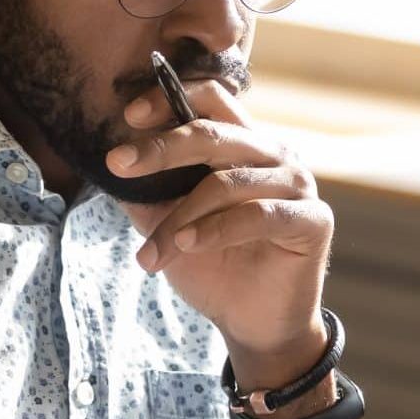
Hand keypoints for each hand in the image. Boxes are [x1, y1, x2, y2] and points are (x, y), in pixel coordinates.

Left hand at [106, 78, 331, 379]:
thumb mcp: (165, 222)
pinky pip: (257, 215)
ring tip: (150, 253)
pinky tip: (185, 246)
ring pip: (225, 182)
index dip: (170, 98)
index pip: (210, 100)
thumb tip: (108, 162)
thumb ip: (144, 192)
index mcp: (240, 144)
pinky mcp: (312, 219)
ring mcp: (296, 184)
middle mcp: (272, 154)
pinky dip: (214, 230)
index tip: (128, 116)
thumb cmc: (209, 263)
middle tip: (117, 164)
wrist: (249, 320)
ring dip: (178, 218)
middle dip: (160, 149)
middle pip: (213, 133)